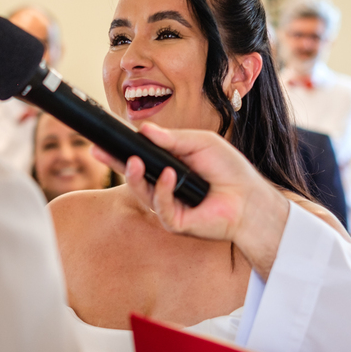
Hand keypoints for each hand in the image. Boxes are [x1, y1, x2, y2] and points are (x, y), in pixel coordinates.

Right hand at [92, 123, 289, 277]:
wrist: (251, 198)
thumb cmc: (229, 169)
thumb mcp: (201, 143)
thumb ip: (173, 139)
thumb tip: (144, 129)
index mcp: (168, 167)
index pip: (139, 157)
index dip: (120, 151)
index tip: (101, 142)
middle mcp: (164, 187)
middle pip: (133, 176)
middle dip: (115, 164)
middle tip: (99, 152)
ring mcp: (168, 206)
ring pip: (143, 192)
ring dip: (135, 176)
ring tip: (134, 161)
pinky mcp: (176, 222)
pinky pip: (162, 207)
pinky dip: (163, 190)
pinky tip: (168, 176)